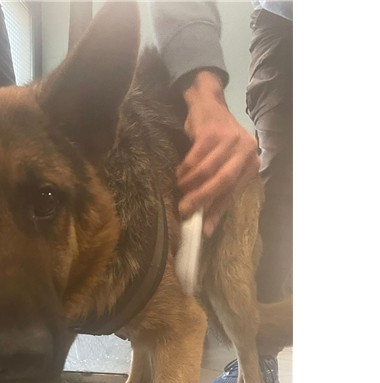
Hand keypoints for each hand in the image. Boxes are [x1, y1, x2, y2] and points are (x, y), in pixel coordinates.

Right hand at [177, 71, 259, 235]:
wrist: (208, 106)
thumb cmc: (214, 143)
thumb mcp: (221, 167)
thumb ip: (217, 195)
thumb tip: (206, 228)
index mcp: (251, 163)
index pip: (233, 192)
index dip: (218, 211)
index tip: (204, 228)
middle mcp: (246, 150)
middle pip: (223, 181)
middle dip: (202, 198)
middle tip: (184, 209)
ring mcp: (230, 139)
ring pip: (208, 170)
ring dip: (190, 183)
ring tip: (179, 188)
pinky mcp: (213, 132)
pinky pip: (196, 158)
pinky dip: (185, 169)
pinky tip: (179, 173)